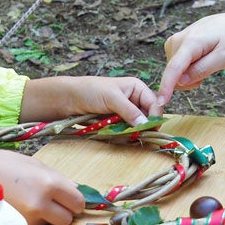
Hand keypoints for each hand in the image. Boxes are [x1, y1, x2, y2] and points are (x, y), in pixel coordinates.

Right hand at [0, 150, 84, 224]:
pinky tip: (21, 210)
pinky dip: (34, 223)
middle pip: (68, 218)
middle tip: (51, 202)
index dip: (74, 200)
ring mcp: (28, 219)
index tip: (68, 198)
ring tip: (30, 202)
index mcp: (49, 183)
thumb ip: (55, 177)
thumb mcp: (32, 163)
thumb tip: (74, 188)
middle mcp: (41, 204)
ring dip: (48, 218)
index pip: (78, 201)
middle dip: (63, 211)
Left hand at [21, 75, 158, 127]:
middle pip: (147, 117)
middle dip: (142, 127)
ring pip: (137, 127)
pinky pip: (126, 132)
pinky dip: (123, 136)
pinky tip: (117, 136)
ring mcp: (125, 112)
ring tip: (124, 136)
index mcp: (137, 88)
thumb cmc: (91, 91)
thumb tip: (145, 124)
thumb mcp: (112, 98)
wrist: (69, 98)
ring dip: (132, 133)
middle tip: (137, 136)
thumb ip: (129, 111)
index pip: (154, 105)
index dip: (154, 118)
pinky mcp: (117, 122)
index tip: (150, 130)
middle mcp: (134, 100)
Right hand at [156, 13, 224, 109]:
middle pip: (175, 74)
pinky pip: (174, 68)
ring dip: (189, 76)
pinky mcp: (171, 45)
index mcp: (191, 42)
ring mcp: (172, 42)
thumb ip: (202, 70)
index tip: (161, 102)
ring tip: (204, 62)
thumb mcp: (224, 58)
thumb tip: (181, 81)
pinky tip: (198, 59)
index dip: (166, 86)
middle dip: (190, 81)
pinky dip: (186, 70)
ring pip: (174, 73)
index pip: (175, 67)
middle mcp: (176, 40)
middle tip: (208, 71)